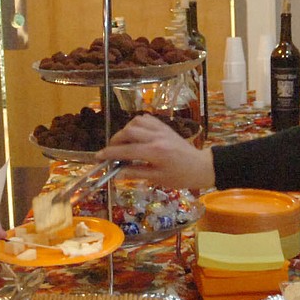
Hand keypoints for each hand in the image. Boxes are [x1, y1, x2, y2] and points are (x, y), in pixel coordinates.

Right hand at [97, 114, 215, 190]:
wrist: (201, 166)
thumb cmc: (181, 177)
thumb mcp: (158, 179)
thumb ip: (137, 173)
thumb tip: (117, 172)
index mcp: (155, 152)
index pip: (126, 151)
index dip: (109, 154)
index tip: (98, 157)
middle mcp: (156, 137)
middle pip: (128, 132)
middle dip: (115, 141)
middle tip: (110, 151)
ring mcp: (161, 129)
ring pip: (136, 122)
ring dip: (125, 131)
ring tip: (123, 143)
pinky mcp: (165, 126)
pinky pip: (146, 119)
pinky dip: (136, 124)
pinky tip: (135, 134)